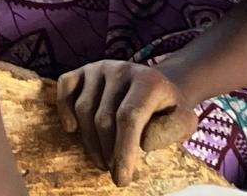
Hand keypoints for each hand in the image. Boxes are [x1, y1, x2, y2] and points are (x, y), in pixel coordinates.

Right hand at [55, 61, 198, 185]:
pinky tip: (72, 129)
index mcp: (148, 81)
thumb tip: (142, 141)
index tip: (121, 179)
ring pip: (83, 108)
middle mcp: (121, 69)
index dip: (123, 150)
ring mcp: (99, 68)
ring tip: (103, 160)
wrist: (158, 87)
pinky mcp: (82, 70)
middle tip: (114, 171)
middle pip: (104, 117)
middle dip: (107, 151)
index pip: (130, 117)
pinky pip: (65, 87)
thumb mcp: (183, 122)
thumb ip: (170, 131)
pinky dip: (64, 109)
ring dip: (90, 142)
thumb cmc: (168, 111)